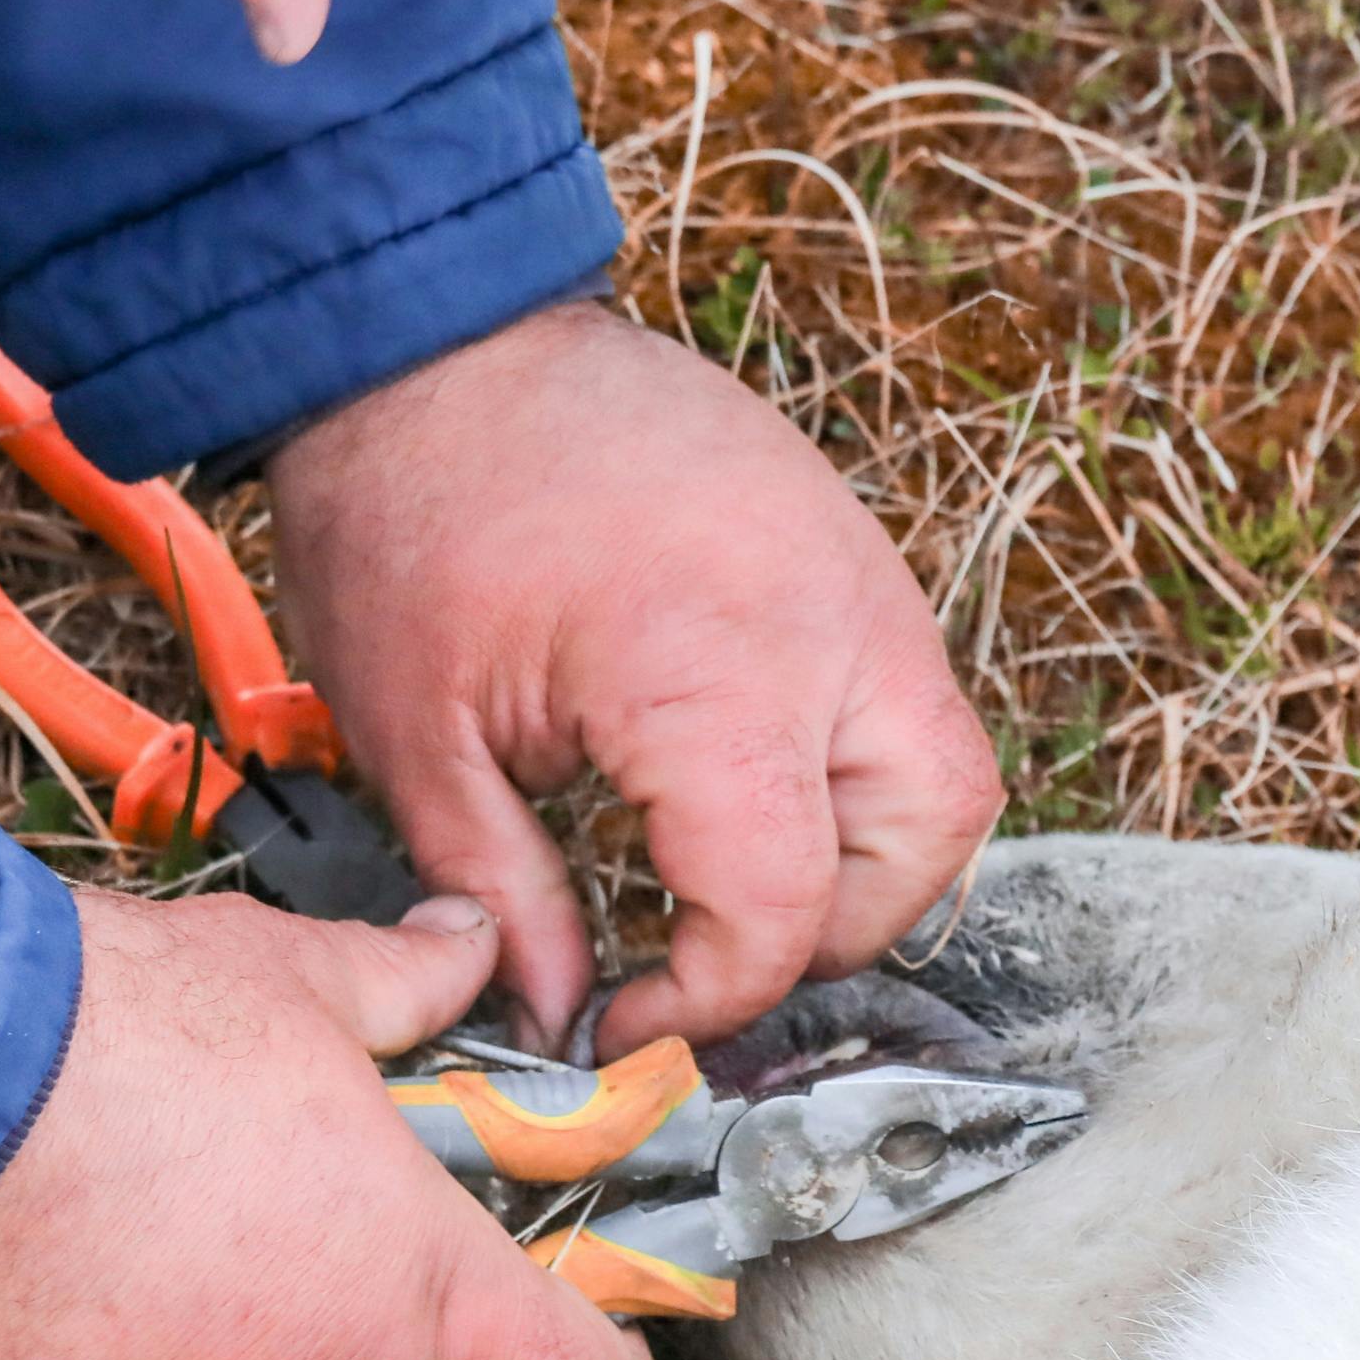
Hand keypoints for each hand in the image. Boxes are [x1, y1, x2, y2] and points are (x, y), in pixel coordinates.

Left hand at [269, 303, 1001, 1057]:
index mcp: (709, 675)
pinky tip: (744, 779)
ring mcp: (859, 578)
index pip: (783, 904)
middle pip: (926, 844)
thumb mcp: (420, 741)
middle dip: (830, 933)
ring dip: (868, 855)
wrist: (432, 338)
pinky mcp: (854, 553)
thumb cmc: (412, 517)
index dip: (711, 999)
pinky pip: (906, 696)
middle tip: (709, 952)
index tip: (629, 1020)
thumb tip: (557, 1020)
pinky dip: (853, 768)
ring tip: (742, 875)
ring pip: (947, 774)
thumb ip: (506, 899)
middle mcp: (827, 626)